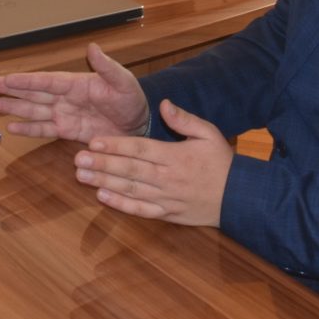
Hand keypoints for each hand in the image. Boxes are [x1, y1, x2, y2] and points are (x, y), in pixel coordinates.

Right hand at [0, 43, 149, 142]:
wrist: (138, 124)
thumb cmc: (132, 99)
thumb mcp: (122, 81)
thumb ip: (107, 67)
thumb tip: (93, 48)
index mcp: (75, 83)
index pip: (46, 81)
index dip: (26, 81)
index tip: (7, 78)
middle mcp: (65, 98)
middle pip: (31, 94)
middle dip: (9, 90)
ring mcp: (64, 115)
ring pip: (32, 111)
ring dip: (11, 108)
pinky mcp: (67, 131)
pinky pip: (44, 130)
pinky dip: (28, 129)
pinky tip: (11, 127)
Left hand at [72, 99, 232, 226]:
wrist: (239, 198)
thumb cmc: (222, 163)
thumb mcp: (209, 133)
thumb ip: (185, 119)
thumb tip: (164, 104)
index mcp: (176, 156)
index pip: (140, 149)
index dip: (115, 145)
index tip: (94, 142)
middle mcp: (168, 178)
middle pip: (130, 170)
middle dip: (102, 165)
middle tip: (78, 160)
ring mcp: (167, 198)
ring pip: (131, 190)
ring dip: (105, 183)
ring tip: (82, 176)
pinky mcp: (168, 214)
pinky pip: (141, 211)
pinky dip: (121, 205)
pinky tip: (103, 197)